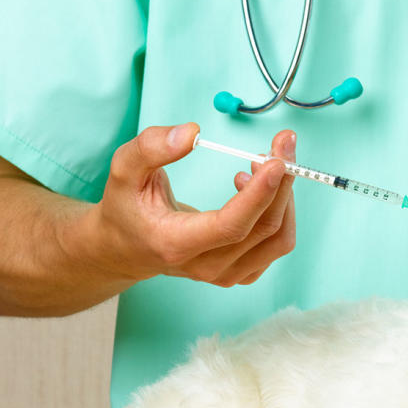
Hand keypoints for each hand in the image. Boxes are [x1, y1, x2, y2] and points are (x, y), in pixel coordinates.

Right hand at [83, 123, 297, 286]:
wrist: (126, 248)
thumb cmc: (127, 207)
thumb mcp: (124, 170)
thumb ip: (151, 148)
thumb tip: (192, 133)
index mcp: (176, 244)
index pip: (230, 226)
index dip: (259, 194)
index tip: (276, 161)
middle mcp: (206, 266)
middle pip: (264, 229)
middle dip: (282, 182)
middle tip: (283, 142)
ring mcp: (227, 274)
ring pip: (278, 239)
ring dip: (283, 195)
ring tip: (262, 161)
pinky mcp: (242, 273)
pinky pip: (276, 244)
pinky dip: (279, 212)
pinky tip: (253, 186)